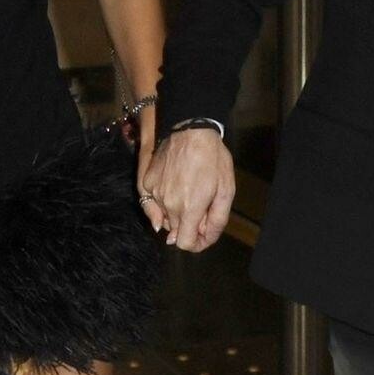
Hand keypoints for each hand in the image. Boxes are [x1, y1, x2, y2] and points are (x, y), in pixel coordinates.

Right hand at [142, 127, 234, 250]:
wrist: (191, 130)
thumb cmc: (213, 159)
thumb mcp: (226, 190)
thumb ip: (217, 220)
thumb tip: (205, 238)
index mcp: (190, 209)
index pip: (185, 244)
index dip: (196, 244)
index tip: (204, 235)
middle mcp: (169, 205)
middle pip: (176, 231)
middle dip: (190, 225)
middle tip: (202, 205)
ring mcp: (155, 194)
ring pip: (164, 217)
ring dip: (176, 213)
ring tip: (189, 191)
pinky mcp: (147, 182)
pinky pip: (152, 202)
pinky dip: (162, 202)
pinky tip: (173, 187)